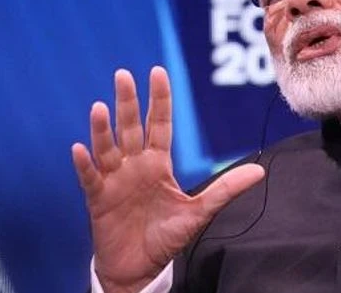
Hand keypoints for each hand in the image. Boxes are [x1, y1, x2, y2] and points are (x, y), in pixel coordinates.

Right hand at [71, 67, 264, 292]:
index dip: (159, 100)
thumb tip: (260, 171)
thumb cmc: (166, 237)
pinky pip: (89, 179)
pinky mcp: (98, 200)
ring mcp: (114, 181)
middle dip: (128, 102)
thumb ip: (226, 189)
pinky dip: (85, 165)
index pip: (159, 125)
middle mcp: (134, 166)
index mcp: (158, 164)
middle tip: (124, 74)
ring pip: (107, 148)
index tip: (158, 72)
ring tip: (100, 108)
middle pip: (130, 128)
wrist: (140, 269)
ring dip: (102, 129)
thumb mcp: (200, 211)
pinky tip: (80, 148)